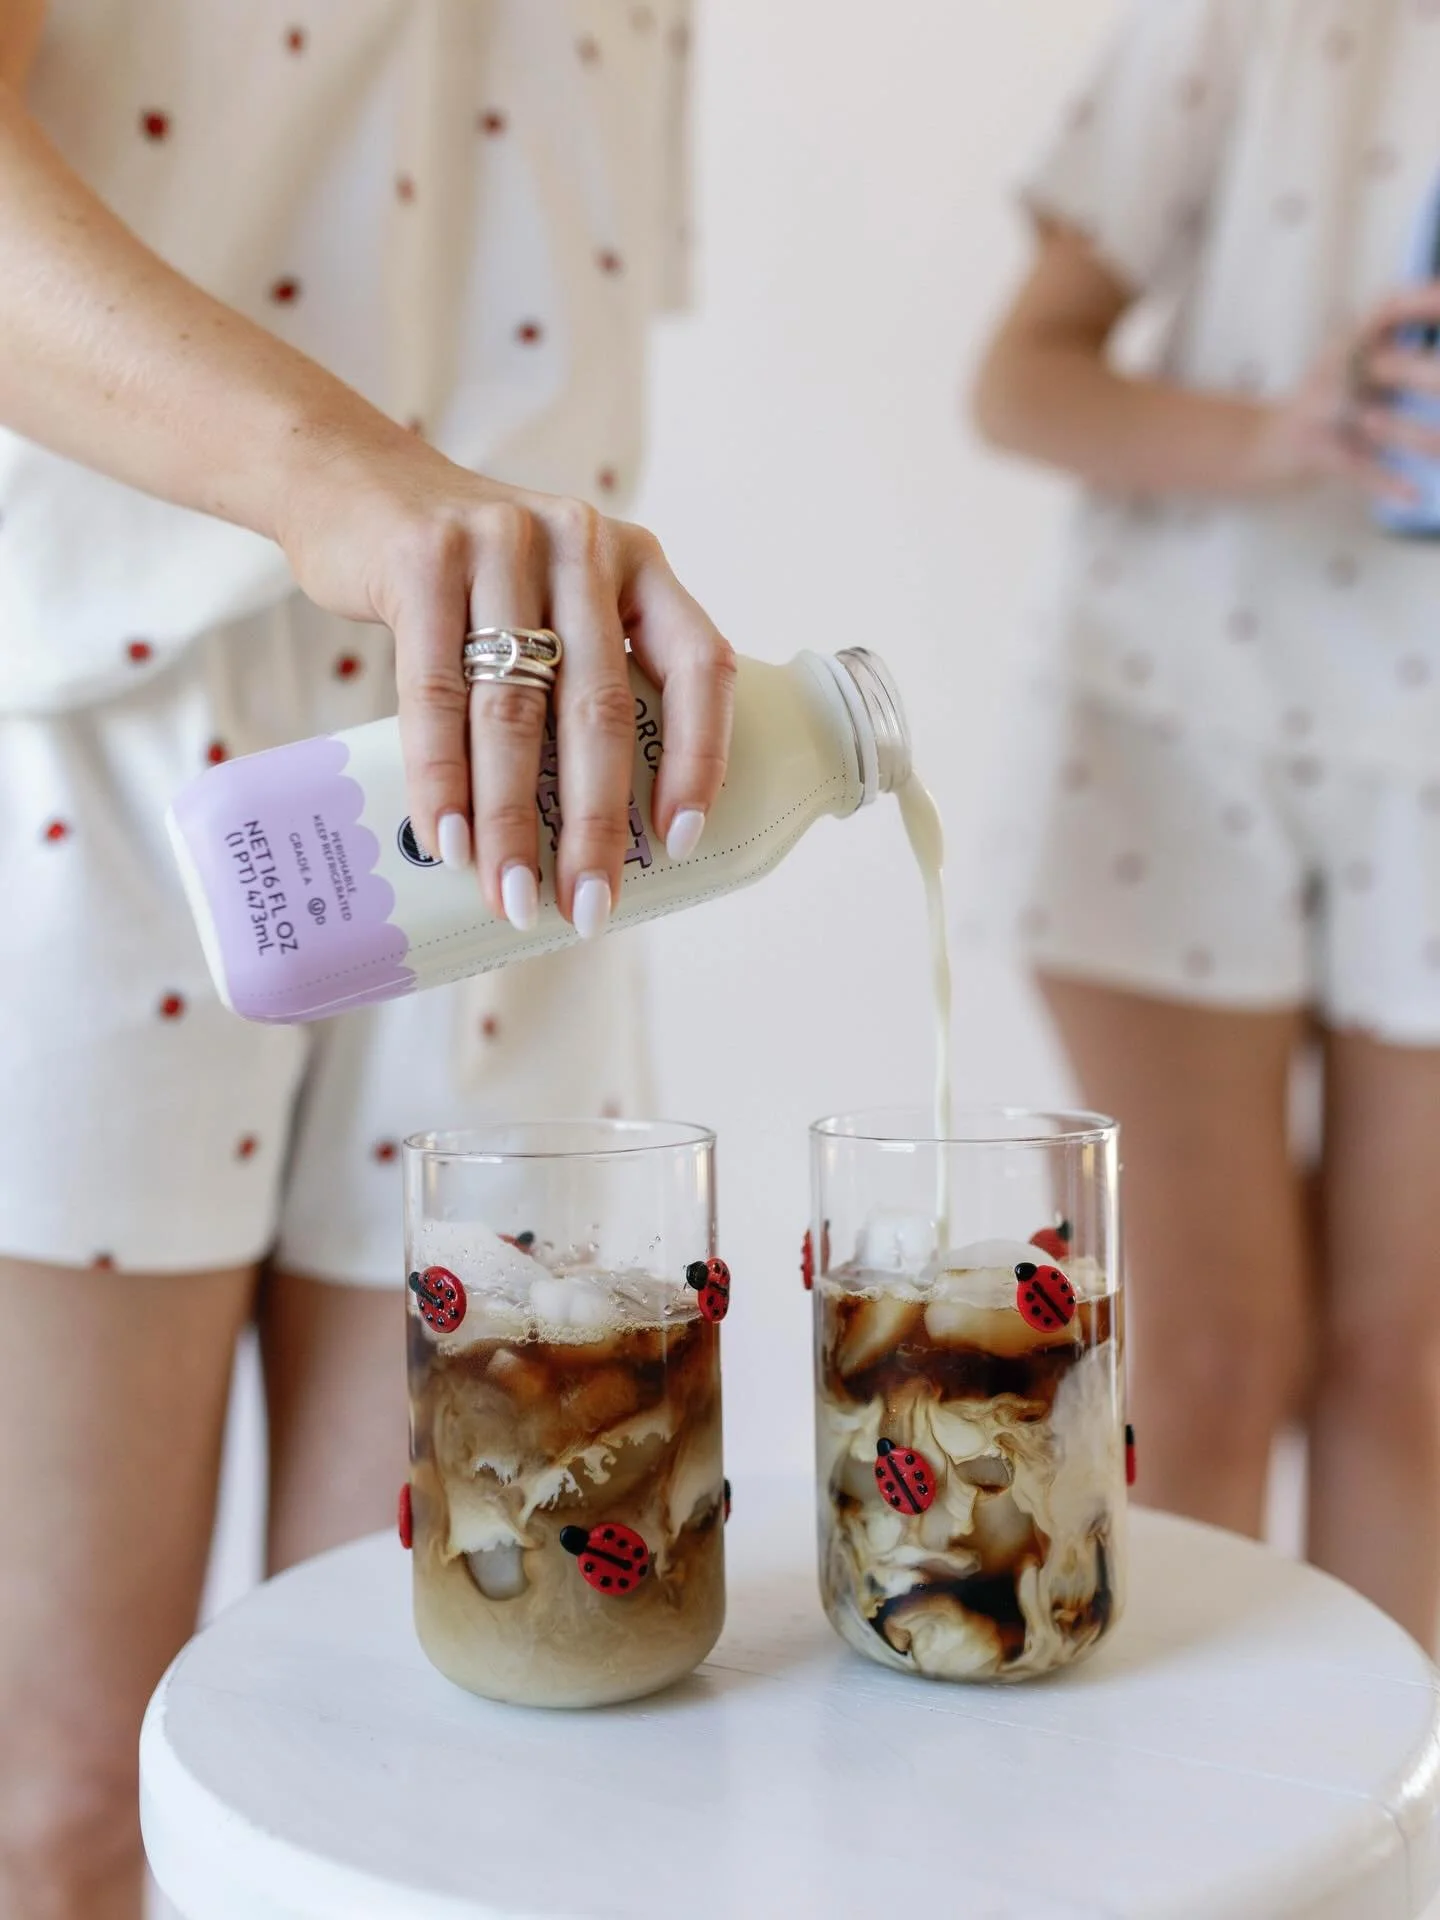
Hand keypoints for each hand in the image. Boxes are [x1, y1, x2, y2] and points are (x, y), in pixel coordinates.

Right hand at [275, 419, 734, 936]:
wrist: (355, 482)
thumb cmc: (470, 577)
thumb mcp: (553, 597)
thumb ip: (585, 674)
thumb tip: (604, 831)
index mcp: (637, 562)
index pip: (697, 665)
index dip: (699, 757)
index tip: (679, 841)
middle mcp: (581, 544)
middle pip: (598, 707)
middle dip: (595, 823)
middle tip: (588, 906)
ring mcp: (502, 543)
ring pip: (515, 711)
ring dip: (512, 819)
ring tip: (511, 894)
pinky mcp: (423, 560)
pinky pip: (436, 693)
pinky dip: (441, 779)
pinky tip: (448, 840)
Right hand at [1247, 285, 1439, 503]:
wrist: (1255, 446)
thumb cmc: (1321, 407)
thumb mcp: (1352, 368)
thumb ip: (1397, 358)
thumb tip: (1435, 371)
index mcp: (1351, 345)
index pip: (1389, 310)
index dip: (1420, 303)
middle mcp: (1338, 371)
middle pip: (1391, 367)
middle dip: (1429, 378)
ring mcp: (1324, 413)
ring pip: (1379, 422)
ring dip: (1419, 438)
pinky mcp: (1315, 452)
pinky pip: (1355, 468)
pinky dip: (1385, 482)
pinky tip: (1414, 495)